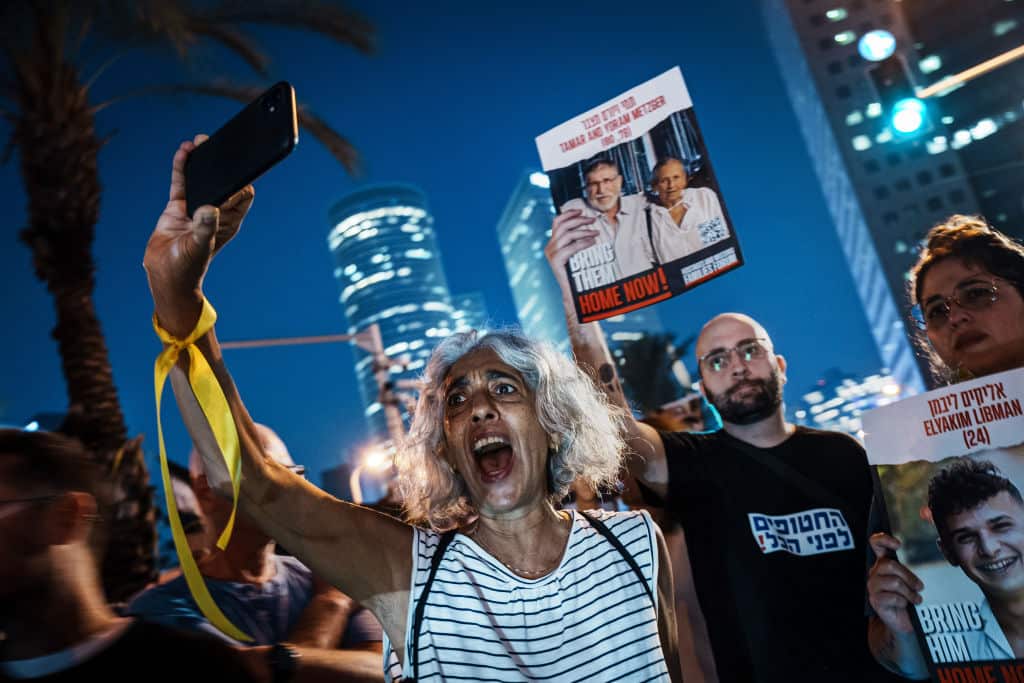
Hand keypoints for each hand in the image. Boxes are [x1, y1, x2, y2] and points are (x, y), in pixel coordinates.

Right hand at [143, 135, 254, 337]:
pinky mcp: (178, 207)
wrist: (165, 276)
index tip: (237, 166)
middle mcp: (215, 211)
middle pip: (223, 181)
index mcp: (228, 221)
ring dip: (200, 161)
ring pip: (201, 178)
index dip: (241, 181)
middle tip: (218, 143)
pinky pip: (181, 182)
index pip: (242, 195)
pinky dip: (181, 167)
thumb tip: (208, 208)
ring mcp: (196, 207)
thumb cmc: (187, 267)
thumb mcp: (198, 247)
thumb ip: (204, 228)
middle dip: (222, 163)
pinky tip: (183, 152)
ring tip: (198, 142)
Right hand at [543, 209, 598, 287]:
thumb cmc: (577, 273)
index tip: (581, 210)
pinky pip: (570, 247)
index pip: (557, 222)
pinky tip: (592, 242)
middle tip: (593, 220)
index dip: (568, 213)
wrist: (572, 292)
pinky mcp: (555, 261)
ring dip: (584, 231)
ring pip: (568, 235)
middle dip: (579, 220)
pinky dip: (582, 243)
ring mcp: (551, 254)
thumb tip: (589, 225)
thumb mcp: (575, 253)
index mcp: (553, 243)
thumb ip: (576, 241)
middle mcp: (550, 247)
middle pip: (562, 225)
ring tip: (596, 233)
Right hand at [868, 532, 923, 633]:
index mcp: (883, 564)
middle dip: (909, 577)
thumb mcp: (912, 582)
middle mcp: (875, 573)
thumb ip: (913, 570)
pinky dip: (903, 602)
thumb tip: (934, 555)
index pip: (876, 544)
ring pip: (893, 582)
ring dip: (909, 592)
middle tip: (920, 587)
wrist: (906, 622)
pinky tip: (905, 606)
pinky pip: (892, 597)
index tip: (898, 544)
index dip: (884, 539)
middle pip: (889, 565)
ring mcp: (873, 587)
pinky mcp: (875, 600)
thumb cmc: (910, 599)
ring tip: (915, 600)